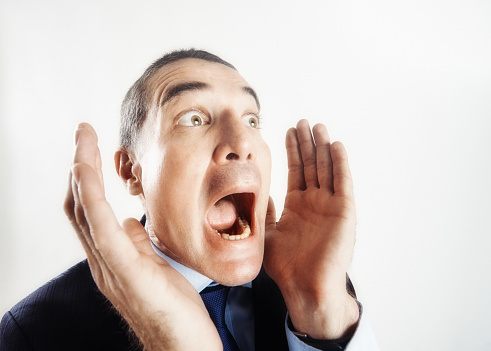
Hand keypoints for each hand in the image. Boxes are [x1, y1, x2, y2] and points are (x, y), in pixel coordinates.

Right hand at [64, 123, 220, 350]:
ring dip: (82, 171)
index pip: (89, 210)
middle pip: (80, 205)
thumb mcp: (154, 267)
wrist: (183, 347)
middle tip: (83, 133)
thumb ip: (137, 246)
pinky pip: (101, 227)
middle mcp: (103, 260)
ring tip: (83, 140)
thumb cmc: (173, 307)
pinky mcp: (125, 271)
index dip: (87, 178)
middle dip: (80, 165)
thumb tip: (131, 223)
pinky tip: (88, 170)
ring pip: (85, 210)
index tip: (91, 148)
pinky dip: (91, 195)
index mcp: (112, 257)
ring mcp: (109, 267)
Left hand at [264, 120, 358, 338]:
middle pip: (311, 165)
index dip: (293, 150)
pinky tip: (336, 146)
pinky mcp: (344, 212)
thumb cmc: (286, 266)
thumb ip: (265, 211)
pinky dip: (341, 164)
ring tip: (318, 127)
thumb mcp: (267, 233)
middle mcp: (315, 202)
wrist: (304, 286)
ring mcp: (330, 205)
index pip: (296, 170)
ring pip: (327, 169)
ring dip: (323, 147)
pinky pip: (343, 183)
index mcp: (298, 205)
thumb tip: (257, 193)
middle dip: (307, 143)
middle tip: (303, 121)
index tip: (289, 130)